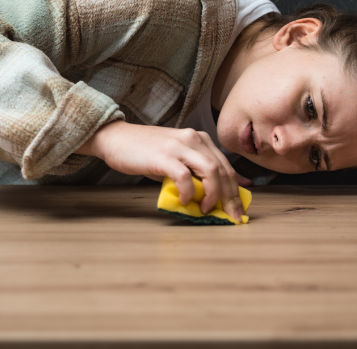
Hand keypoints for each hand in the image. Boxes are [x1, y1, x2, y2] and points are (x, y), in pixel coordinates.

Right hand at [77, 121, 250, 221]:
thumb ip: (197, 171)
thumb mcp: (178, 158)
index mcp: (201, 139)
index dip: (237, 191)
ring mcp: (179, 146)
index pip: (227, 167)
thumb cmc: (146, 152)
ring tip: (206, 209)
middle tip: (232, 217)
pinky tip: (185, 200)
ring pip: (211, 171)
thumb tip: (219, 193)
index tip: (240, 211)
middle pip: (224, 171)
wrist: (116, 138)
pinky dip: (189, 192)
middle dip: (231, 198)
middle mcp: (194, 139)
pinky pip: (185, 176)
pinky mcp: (164, 156)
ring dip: (213, 195)